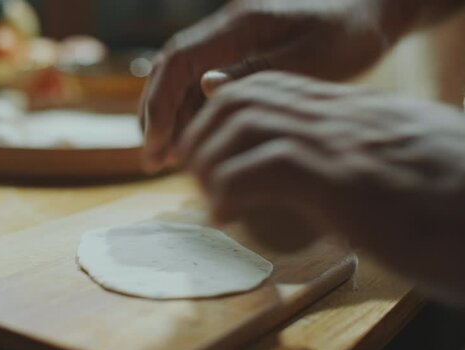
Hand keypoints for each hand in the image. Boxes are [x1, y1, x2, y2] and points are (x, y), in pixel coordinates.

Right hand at [140, 0, 407, 171]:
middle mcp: (228, 27)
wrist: (371, 9)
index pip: (180, 60)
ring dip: (171, 117)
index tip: (156, 144)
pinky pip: (204, 81)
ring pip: (184, 78)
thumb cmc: (352, 32)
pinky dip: (193, 112)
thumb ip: (258, 72)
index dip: (160, 103)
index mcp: (240, 23)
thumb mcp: (313, 58)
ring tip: (168, 159)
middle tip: (152, 160)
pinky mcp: (241, 51)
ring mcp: (232, 38)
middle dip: (156, 115)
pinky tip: (195, 139)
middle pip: (172, 70)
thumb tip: (205, 89)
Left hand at [181, 71, 464, 302]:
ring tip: (207, 193)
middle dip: (206, 130)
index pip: (273, 88)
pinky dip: (228, 188)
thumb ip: (359, 152)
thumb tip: (320, 170)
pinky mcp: (341, 180)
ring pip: (244, 123)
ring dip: (210, 159)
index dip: (227, 111)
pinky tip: (224, 213)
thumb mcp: (403, 162)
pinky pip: (259, 166)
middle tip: (194, 168)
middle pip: (247, 97)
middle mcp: (343, 117)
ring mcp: (341, 143)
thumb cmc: (455, 203)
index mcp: (355, 111)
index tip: (212, 144)